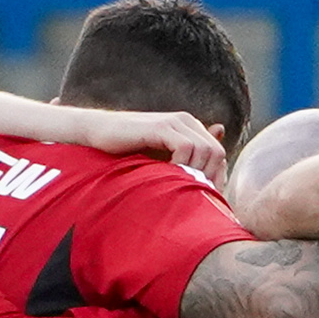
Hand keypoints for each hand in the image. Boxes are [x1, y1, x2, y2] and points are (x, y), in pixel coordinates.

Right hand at [70, 106, 228, 180]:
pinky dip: (182, 164)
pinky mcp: (161, 126)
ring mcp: (175, 122)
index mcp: (191, 127)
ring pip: (204, 149)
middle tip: (192, 194)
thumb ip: (186, 162)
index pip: (219, 152)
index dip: (216, 176)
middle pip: (216, 152)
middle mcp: (187, 121)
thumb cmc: (129, 150)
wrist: (100, 133)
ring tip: (178, 186)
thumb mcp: (162, 159)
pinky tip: (168, 175)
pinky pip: (185, 146)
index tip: (203, 196)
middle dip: (208, 176)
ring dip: (195, 171)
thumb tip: (206, 174)